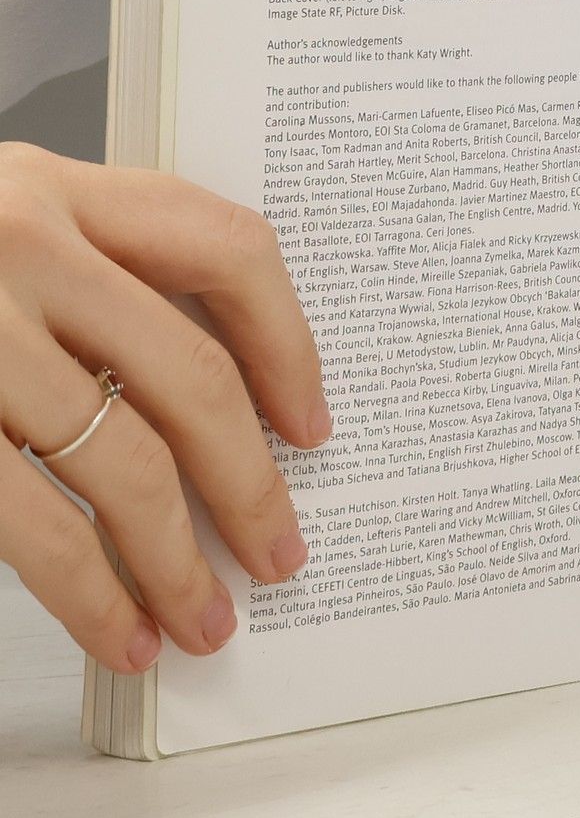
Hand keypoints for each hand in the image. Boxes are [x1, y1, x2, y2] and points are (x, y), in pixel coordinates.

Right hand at [0, 144, 327, 671]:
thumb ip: (85, 272)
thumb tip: (208, 403)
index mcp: (53, 188)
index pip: (227, 247)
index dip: (289, 341)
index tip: (313, 418)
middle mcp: (18, 245)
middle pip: (193, 375)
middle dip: (252, 481)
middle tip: (282, 550)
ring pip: (124, 463)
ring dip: (177, 560)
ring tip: (208, 617)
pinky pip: (32, 523)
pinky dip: (91, 591)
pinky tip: (123, 629)